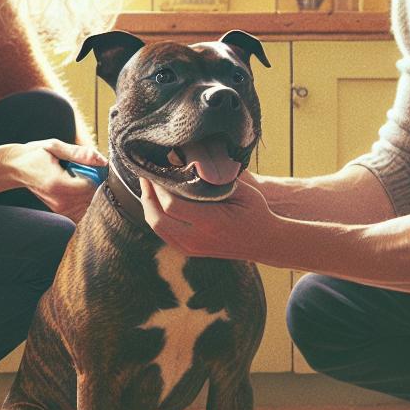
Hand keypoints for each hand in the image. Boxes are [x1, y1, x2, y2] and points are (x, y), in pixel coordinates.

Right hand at [2, 139, 106, 221]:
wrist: (15, 169)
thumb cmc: (34, 155)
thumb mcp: (54, 147)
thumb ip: (79, 153)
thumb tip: (102, 161)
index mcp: (58, 184)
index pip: (91, 185)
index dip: (95, 174)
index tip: (87, 164)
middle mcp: (60, 201)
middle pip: (92, 195)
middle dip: (92, 181)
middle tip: (78, 169)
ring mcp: (60, 209)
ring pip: (89, 203)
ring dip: (88, 190)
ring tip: (74, 177)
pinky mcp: (60, 212)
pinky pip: (82, 208)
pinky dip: (83, 198)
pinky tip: (73, 186)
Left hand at [139, 177, 275, 259]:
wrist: (263, 242)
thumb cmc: (255, 212)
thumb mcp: (244, 190)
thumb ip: (220, 177)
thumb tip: (196, 158)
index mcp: (211, 222)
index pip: (171, 205)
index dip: (158, 186)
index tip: (155, 169)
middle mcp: (197, 238)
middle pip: (157, 218)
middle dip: (147, 194)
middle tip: (145, 174)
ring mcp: (192, 248)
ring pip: (157, 228)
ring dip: (149, 205)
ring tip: (148, 186)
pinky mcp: (189, 251)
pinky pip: (163, 234)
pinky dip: (155, 217)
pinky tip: (156, 202)